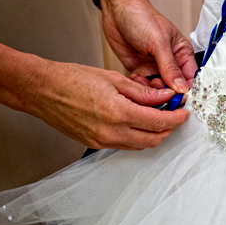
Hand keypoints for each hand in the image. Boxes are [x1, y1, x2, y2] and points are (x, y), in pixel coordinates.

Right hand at [19, 57, 188, 149]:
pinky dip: (137, 136)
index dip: (176, 118)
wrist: (42, 90)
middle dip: (169, 128)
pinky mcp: (94, 144)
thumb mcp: (113, 79)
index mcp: (118, 113)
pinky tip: (138, 122)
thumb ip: (143, 92)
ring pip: (140, 145)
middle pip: (153, 139)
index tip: (183, 111)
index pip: (159, 122)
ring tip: (158, 116)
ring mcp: (102, 141)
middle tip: (174, 114)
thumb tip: (166, 96)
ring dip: (154, 134)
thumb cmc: (72, 79)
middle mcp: (111, 132)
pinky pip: (124, 145)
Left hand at [99, 0, 197, 93]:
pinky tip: (137, 81)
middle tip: (163, 98)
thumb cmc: (142, 17)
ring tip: (148, 87)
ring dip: (153, 92)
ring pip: (158, 89)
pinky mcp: (139, 70)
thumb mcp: (159, 42)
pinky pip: (142, 86)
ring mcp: (154, 67)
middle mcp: (170, 62)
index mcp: (182, 53)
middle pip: (174, 87)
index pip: (190, 77)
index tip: (183, 101)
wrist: (117, 9)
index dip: (188, 90)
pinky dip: (139, 88)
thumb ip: (170, 67)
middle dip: (169, 94)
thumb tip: (182, 88)